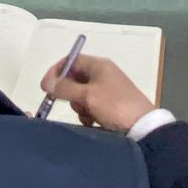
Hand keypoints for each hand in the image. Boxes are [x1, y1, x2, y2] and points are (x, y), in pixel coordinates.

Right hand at [39, 54, 154, 132]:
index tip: (45, 88)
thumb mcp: (88, 95)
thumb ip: (65, 88)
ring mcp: (107, 91)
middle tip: (74, 104)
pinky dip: (88, 114)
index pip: (71, 60)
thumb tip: (47, 82)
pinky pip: (90, 107)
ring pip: (81, 95)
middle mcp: (102, 74)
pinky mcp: (110, 106)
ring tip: (88, 116)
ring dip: (80, 106)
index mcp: (99, 65)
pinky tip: (93, 123)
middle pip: (75, 79)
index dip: (56, 71)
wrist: (142, 127)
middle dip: (70, 94)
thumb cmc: (114, 105)